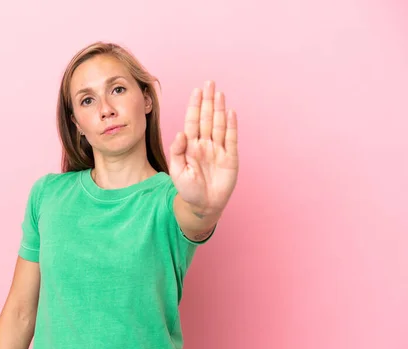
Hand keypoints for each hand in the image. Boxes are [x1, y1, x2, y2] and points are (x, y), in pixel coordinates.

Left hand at [169, 81, 238, 213]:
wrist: (203, 206)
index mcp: (190, 146)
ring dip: (219, 109)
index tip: (196, 91)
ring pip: (219, 125)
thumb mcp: (177, 172)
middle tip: (209, 83)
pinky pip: (231, 139)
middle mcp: (205, 144)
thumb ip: (177, 151)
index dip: (195, 106)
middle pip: (207, 118)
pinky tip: (230, 112)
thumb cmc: (188, 190)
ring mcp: (218, 150)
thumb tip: (181, 133)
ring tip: (219, 93)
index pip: (192, 121)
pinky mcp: (230, 158)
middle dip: (207, 101)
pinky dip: (231, 126)